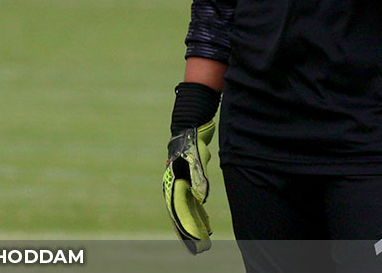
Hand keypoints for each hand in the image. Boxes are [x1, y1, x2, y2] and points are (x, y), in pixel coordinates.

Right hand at [162, 120, 214, 253]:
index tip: (197, 241)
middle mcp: (175, 189)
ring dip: (195, 227)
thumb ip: (199, 179)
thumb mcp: (196, 160)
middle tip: (200, 249)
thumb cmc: (191, 145)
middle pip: (182, 216)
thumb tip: (202, 199)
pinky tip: (207, 226)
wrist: (188, 131)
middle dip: (190, 233)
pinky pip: (193, 205)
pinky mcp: (189, 185)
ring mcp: (181, 188)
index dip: (188, 228)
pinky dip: (200, 216)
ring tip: (204, 241)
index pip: (180, 212)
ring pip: (188, 213)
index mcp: (174, 185)